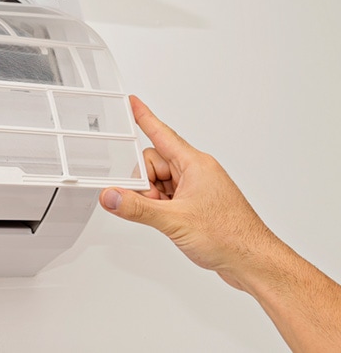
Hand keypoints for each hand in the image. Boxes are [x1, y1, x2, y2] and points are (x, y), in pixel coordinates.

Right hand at [100, 96, 340, 352]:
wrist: (252, 260)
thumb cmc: (229, 235)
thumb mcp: (173, 220)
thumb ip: (136, 207)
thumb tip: (111, 196)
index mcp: (194, 164)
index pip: (161, 133)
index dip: (143, 117)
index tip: (132, 102)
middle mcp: (196, 172)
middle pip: (154, 163)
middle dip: (144, 183)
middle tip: (149, 202)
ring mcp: (197, 188)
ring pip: (159, 181)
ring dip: (154, 198)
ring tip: (166, 218)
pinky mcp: (197, 203)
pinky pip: (168, 195)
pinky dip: (162, 207)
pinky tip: (169, 221)